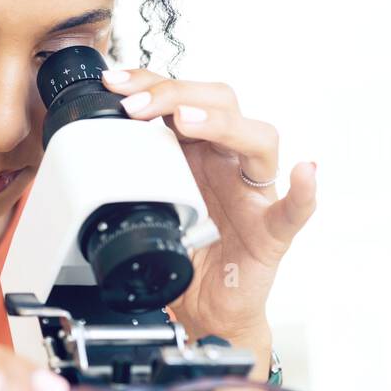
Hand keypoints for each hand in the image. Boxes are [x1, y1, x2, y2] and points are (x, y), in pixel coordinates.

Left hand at [100, 68, 317, 375]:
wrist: (205, 309)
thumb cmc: (183, 254)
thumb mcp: (145, 206)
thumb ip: (129, 175)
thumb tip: (85, 146)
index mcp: (198, 152)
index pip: (183, 98)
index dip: (152, 82)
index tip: (115, 81)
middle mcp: (229, 162)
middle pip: (221, 102)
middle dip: (176, 94)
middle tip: (137, 106)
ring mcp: (254, 194)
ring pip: (258, 139)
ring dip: (222, 123)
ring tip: (187, 121)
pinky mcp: (272, 233)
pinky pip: (295, 209)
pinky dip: (304, 190)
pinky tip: (305, 173)